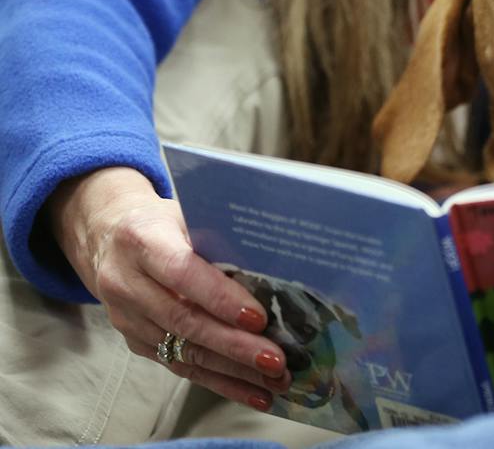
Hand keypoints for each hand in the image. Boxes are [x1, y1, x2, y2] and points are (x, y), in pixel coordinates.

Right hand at [46, 166, 289, 408]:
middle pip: (184, 321)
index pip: (182, 274)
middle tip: (276, 360)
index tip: (258, 318)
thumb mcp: (185, 211)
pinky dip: (219, 381)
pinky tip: (252, 391)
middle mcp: (126, 283)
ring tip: (274, 382)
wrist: (107, 237)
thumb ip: (219, 232)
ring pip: (183, 351)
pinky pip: (179, 366)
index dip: (220, 298)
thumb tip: (277, 257)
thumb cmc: (163, 221)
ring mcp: (127, 318)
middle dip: (234, 346)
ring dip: (232, 371)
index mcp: (142, 241)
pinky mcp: (134, 342)